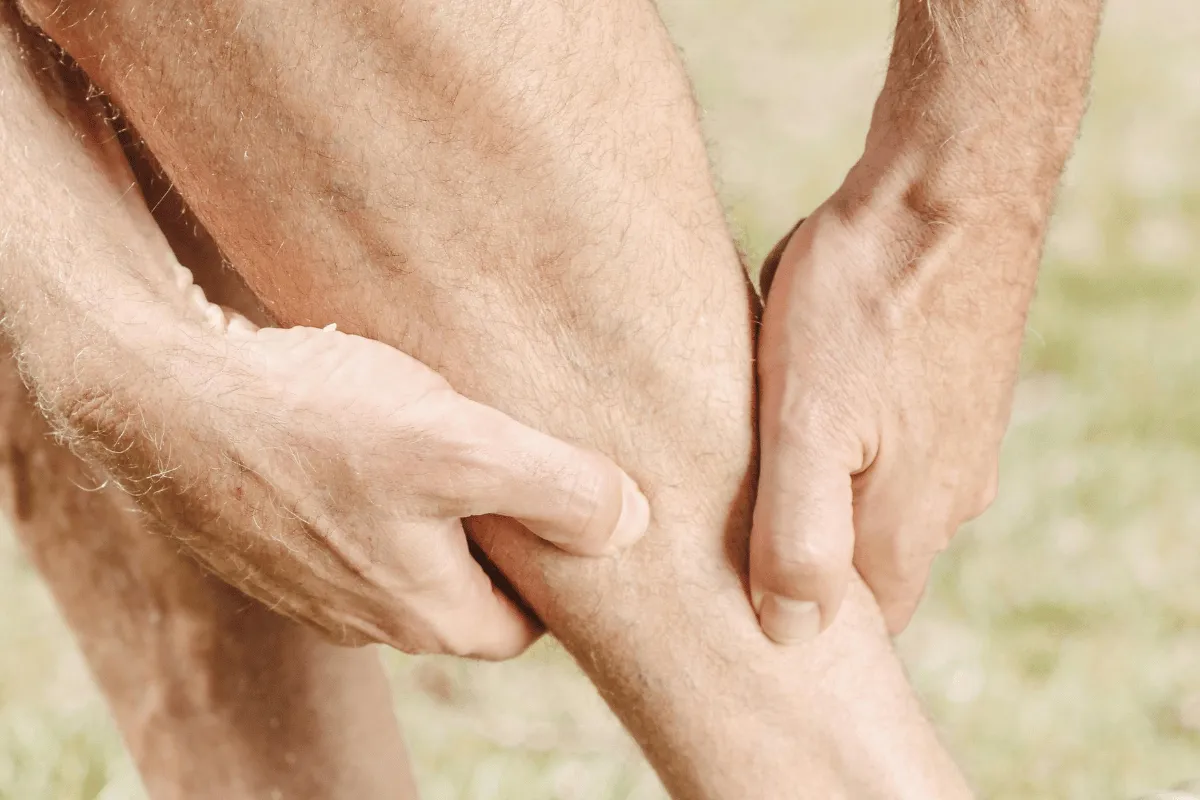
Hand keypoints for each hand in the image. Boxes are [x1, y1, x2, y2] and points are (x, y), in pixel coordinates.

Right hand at [51, 268, 649, 659]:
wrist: (161, 396)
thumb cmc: (315, 420)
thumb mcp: (461, 448)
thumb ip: (559, 490)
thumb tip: (634, 524)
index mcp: (429, 614)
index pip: (527, 623)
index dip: (558, 567)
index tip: (568, 502)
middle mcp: (369, 616)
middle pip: (468, 587)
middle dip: (499, 531)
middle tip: (515, 452)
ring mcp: (314, 580)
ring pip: (409, 551)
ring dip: (436, 501)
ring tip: (445, 428)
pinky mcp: (274, 536)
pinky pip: (351, 523)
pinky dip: (376, 483)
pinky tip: (368, 423)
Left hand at [751, 187, 1038, 641]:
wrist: (947, 186)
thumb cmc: (866, 298)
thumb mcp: (807, 420)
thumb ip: (799, 534)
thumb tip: (791, 634)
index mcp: (909, 523)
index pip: (858, 624)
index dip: (795, 623)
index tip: (732, 597)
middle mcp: (948, 497)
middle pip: (864, 566)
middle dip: (798, 557)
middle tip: (726, 525)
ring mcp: (957, 443)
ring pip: (871, 502)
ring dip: (815, 492)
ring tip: (753, 455)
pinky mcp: (951, 395)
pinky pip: (888, 447)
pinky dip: (840, 443)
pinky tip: (803, 401)